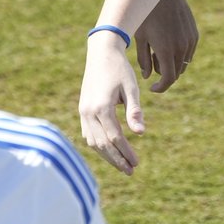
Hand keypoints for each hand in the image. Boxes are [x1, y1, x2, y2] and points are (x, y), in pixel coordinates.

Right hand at [79, 31, 143, 174]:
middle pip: (102, 144)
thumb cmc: (120, 69)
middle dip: (116, 160)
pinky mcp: (82, 109)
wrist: (101, 52)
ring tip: (121, 164)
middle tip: (130, 171)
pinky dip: (98, 145)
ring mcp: (83, 111)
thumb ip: (134, 111)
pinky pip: (88, 134)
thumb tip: (141, 134)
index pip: (115, 138)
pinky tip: (109, 150)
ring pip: (92, 142)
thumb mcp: (131, 88)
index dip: (126, 152)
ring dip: (106, 155)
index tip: (137, 163)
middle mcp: (89, 111)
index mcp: (102, 107)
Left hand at [133, 0, 198, 92]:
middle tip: (151, 59)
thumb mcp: (140, 37)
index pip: (168, 79)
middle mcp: (181, 47)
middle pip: (176, 73)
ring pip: (183, 63)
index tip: (153, 87)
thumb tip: (147, 76)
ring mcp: (189, 41)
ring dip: (172, 63)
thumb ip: (143, 59)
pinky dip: (179, 54)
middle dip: (164, 73)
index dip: (161, 87)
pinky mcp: (194, 34)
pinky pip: (188, 52)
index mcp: (165, 50)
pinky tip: (168, 41)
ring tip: (158, 48)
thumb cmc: (146, 13)